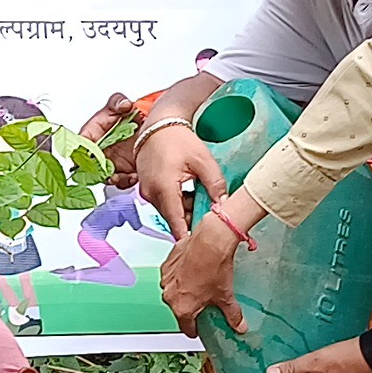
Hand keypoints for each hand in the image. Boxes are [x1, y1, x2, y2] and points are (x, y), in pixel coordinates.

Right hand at [80, 93, 145, 186]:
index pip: (78, 145)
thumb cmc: (120, 115)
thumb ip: (118, 102)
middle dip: (98, 172)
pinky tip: (134, 176)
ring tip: (124, 176)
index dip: (79, 153)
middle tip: (107, 172)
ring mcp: (109, 162)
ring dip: (114, 179)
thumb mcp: (117, 104)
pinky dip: (127, 181)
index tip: (88, 157)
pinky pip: (121, 181)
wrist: (139, 126)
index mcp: (90, 135)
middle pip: (90, 167)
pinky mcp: (122, 171)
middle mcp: (97, 151)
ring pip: (105, 177)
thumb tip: (124, 105)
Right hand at [130, 120, 227, 239]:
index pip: (177, 223)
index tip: (198, 248)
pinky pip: (164, 202)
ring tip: (198, 195)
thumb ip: (215, 184)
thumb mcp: (203, 160)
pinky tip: (187, 190)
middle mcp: (151, 194)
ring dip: (184, 209)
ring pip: (169, 211)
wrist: (158, 124)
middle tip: (209, 214)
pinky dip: (176, 201)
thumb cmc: (178, 138)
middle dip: (191, 219)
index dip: (188, 237)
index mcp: (165, 188)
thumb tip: (224, 205)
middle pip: (174, 218)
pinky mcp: (147, 189)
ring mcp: (147, 192)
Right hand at [156, 199, 249, 336]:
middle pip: (179, 308)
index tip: (199, 328)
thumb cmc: (214, 267)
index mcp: (182, 308)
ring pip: (175, 291)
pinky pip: (172, 275)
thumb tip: (240, 326)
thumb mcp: (226, 296)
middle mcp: (170, 296)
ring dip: (184, 290)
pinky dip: (181, 275)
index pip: (187, 328)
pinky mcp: (167, 264)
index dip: (196, 330)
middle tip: (205, 300)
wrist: (210, 241)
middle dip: (190, 306)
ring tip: (200, 282)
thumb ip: (232, 315)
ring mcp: (166, 280)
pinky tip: (194, 270)